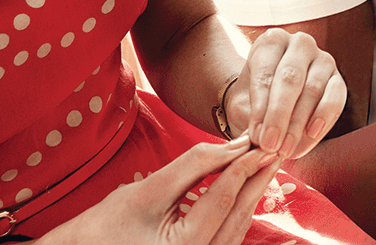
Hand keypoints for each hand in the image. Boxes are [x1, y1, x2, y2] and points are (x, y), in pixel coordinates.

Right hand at [43, 138, 280, 244]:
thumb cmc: (103, 227)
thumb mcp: (149, 190)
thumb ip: (194, 166)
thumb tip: (233, 146)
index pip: (224, 198)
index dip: (243, 165)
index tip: (259, 140)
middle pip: (238, 214)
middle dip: (256, 178)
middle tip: (273, 146)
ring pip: (237, 227)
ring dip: (250, 193)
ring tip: (262, 162)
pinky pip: (227, 236)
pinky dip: (236, 210)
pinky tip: (242, 187)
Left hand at [225, 28, 346, 160]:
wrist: (271, 101)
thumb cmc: (254, 101)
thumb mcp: (242, 106)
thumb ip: (248, 120)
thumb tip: (258, 140)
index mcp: (271, 42)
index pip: (265, 74)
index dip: (260, 109)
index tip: (256, 137)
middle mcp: (299, 44)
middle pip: (290, 78)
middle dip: (280, 115)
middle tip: (271, 145)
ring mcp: (323, 59)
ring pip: (313, 90)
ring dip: (299, 123)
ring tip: (287, 149)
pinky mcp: (338, 79)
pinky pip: (336, 98)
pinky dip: (324, 118)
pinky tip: (311, 135)